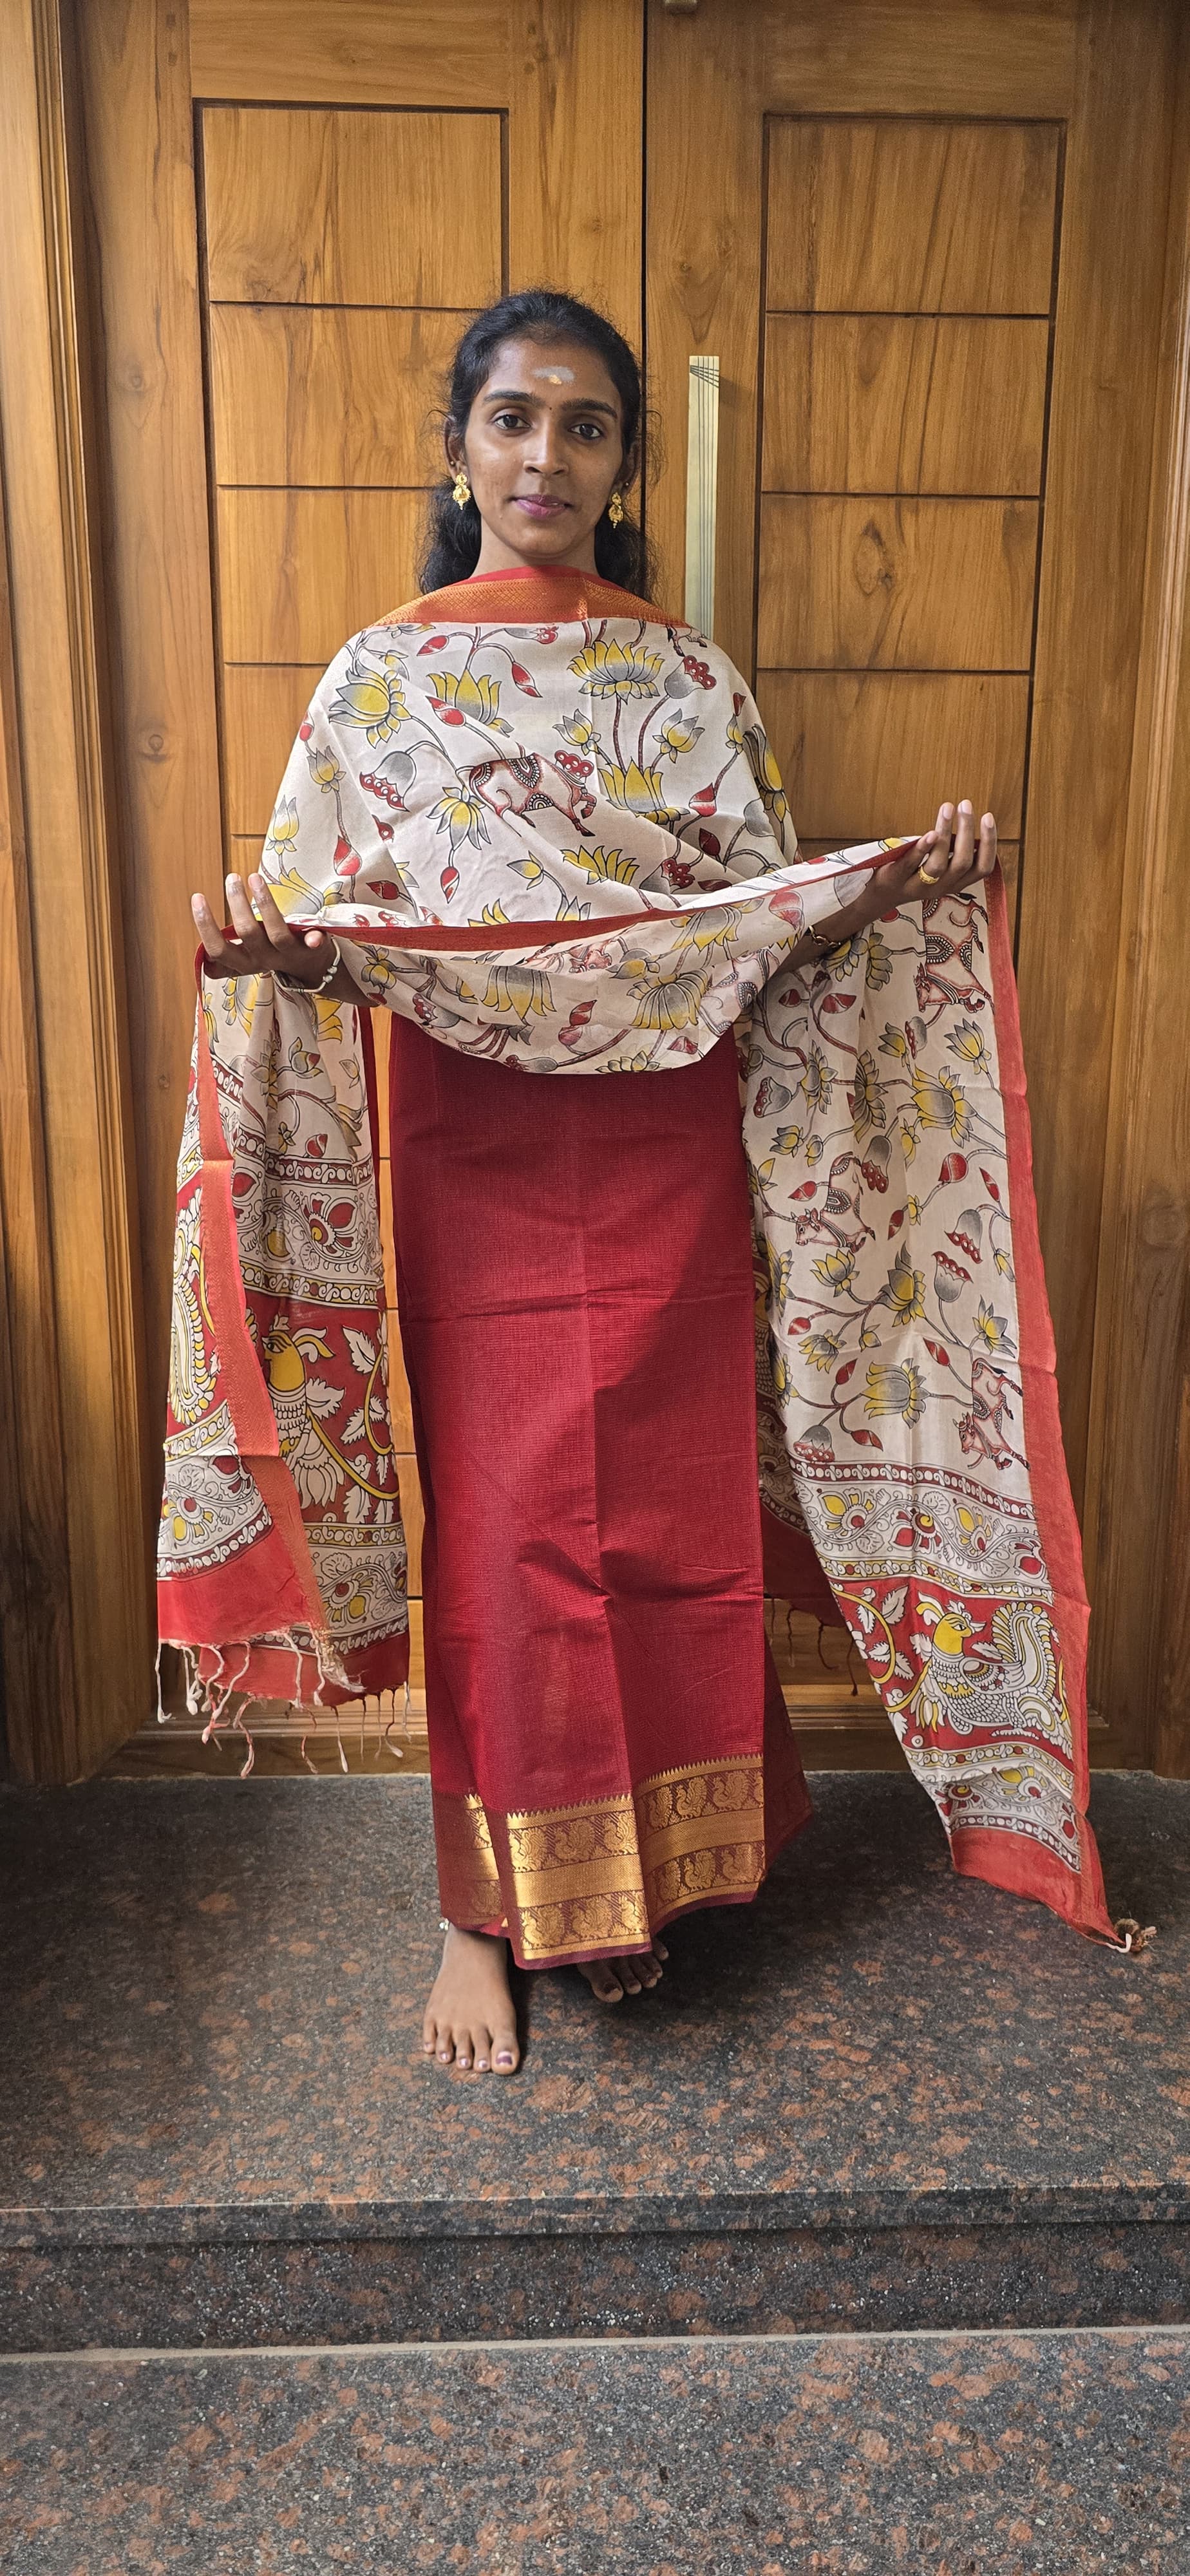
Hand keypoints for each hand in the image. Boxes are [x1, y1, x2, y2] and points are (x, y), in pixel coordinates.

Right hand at [192, 872, 338, 985]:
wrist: (312, 970)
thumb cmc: (274, 954)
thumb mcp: (247, 957)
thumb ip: (229, 949)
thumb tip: (202, 941)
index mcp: (244, 962)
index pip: (218, 949)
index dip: (205, 926)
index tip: (198, 897)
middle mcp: (265, 960)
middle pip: (247, 934)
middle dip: (237, 904)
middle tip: (232, 878)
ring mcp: (289, 955)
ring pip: (276, 933)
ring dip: (265, 904)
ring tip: (254, 878)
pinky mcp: (312, 950)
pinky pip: (313, 944)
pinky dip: (314, 939)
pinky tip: (315, 934)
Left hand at [858, 800, 996, 923]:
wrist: (881, 894)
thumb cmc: (916, 872)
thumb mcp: (942, 866)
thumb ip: (954, 851)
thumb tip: (970, 823)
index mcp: (956, 883)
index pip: (983, 868)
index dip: (990, 843)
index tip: (988, 816)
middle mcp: (941, 888)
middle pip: (962, 863)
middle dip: (967, 831)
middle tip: (966, 805)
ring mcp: (919, 887)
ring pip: (938, 864)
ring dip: (945, 833)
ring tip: (948, 808)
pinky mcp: (897, 879)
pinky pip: (911, 865)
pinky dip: (922, 849)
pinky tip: (930, 833)